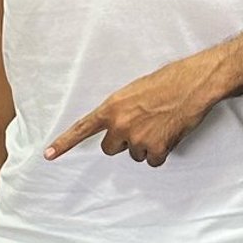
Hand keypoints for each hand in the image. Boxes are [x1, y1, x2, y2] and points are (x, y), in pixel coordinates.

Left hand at [45, 53, 224, 166]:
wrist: (193, 84)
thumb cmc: (167, 81)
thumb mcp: (134, 91)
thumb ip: (120, 110)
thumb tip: (119, 125)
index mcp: (111, 107)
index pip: (82, 129)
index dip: (64, 144)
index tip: (48, 155)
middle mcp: (120, 125)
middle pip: (110, 148)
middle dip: (123, 142)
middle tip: (141, 126)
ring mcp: (138, 138)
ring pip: (135, 155)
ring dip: (146, 145)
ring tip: (160, 124)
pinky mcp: (156, 148)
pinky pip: (154, 161)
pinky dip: (162, 152)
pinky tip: (169, 134)